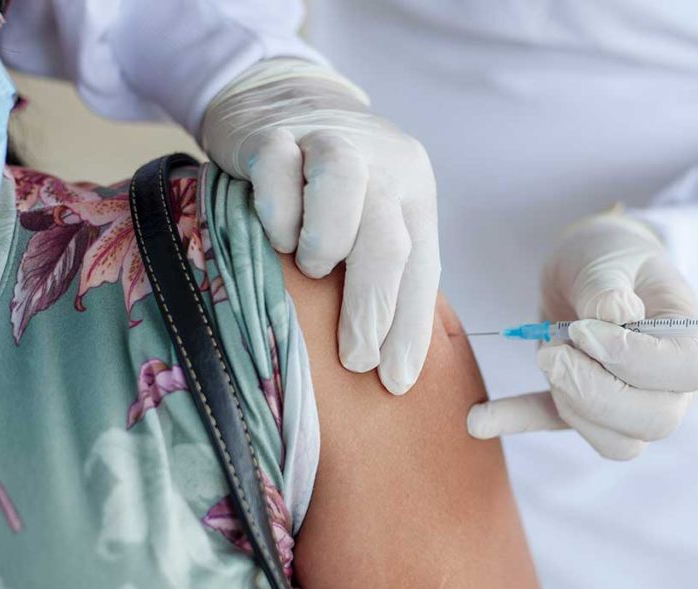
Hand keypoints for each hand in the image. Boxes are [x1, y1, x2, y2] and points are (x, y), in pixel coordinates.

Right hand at [201, 58, 439, 394]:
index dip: (411, 328)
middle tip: (355, 359)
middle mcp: (383, 163)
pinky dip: (278, 214)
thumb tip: (387, 362)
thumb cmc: (327, 185)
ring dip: (326, 247)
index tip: (397, 381)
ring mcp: (330, 141)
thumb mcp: (370, 215)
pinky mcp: (274, 134)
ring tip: (312, 269)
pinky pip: (278, 175)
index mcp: (414, 189)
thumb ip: (383, 267)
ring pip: (342, 193)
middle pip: (388, 241)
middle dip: (373, 311)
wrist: (279, 97)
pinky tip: (275, 232)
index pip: (422, 267)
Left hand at [467, 207, 697, 459]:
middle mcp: (669, 384)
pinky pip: (556, 427)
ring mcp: (630, 404)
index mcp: (687, 338)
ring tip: (544, 355)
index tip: (584, 329)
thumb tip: (613, 316)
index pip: (686, 372)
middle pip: (654, 420)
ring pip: (616, 442)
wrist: (589, 267)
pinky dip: (518, 422)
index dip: (635, 360)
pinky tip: (478, 419)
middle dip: (595, 392)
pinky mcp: (583, 408)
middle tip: (551, 351)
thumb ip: (607, 285)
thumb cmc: (610, 256)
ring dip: (570, 406)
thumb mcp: (606, 257)